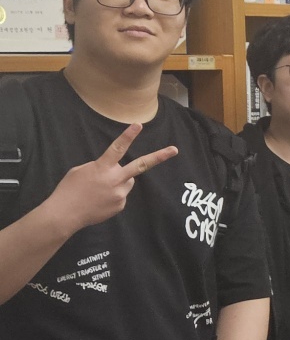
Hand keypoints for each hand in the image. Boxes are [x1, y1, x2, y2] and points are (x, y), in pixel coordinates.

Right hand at [43, 124, 177, 231]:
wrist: (65, 214)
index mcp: (102, 167)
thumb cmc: (69, 189)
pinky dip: (113, 195)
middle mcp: (115, 179)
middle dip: (159, 156)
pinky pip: (121, 195)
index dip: (128, 136)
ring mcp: (120, 194)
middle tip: (174, 149)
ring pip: (127, 182)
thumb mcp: (81, 170)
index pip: (117, 148)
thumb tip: (114, 170)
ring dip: (118, 182)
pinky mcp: (120, 205)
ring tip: (100, 189)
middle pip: (141, 165)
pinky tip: (100, 200)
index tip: (138, 125)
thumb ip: (101, 167)